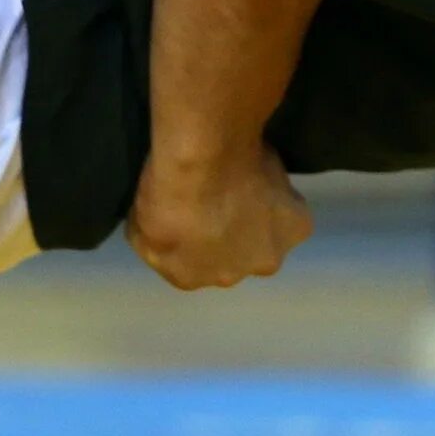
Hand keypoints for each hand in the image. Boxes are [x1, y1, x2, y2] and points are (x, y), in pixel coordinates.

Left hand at [126, 140, 313, 290]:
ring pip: (265, 241)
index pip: (190, 265)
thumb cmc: (165, 186)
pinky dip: (283, 203)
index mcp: (188, 277)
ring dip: (260, 223)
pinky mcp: (296, 229)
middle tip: (222, 198)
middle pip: (232, 258)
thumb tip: (160, 237)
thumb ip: (151, 239)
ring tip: (248, 186)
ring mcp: (267, 257)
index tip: (194, 213)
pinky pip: (291, 217)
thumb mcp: (138, 219)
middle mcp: (230, 278)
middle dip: (229, 236)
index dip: (193, 239)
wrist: (205, 157)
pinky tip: (269, 180)